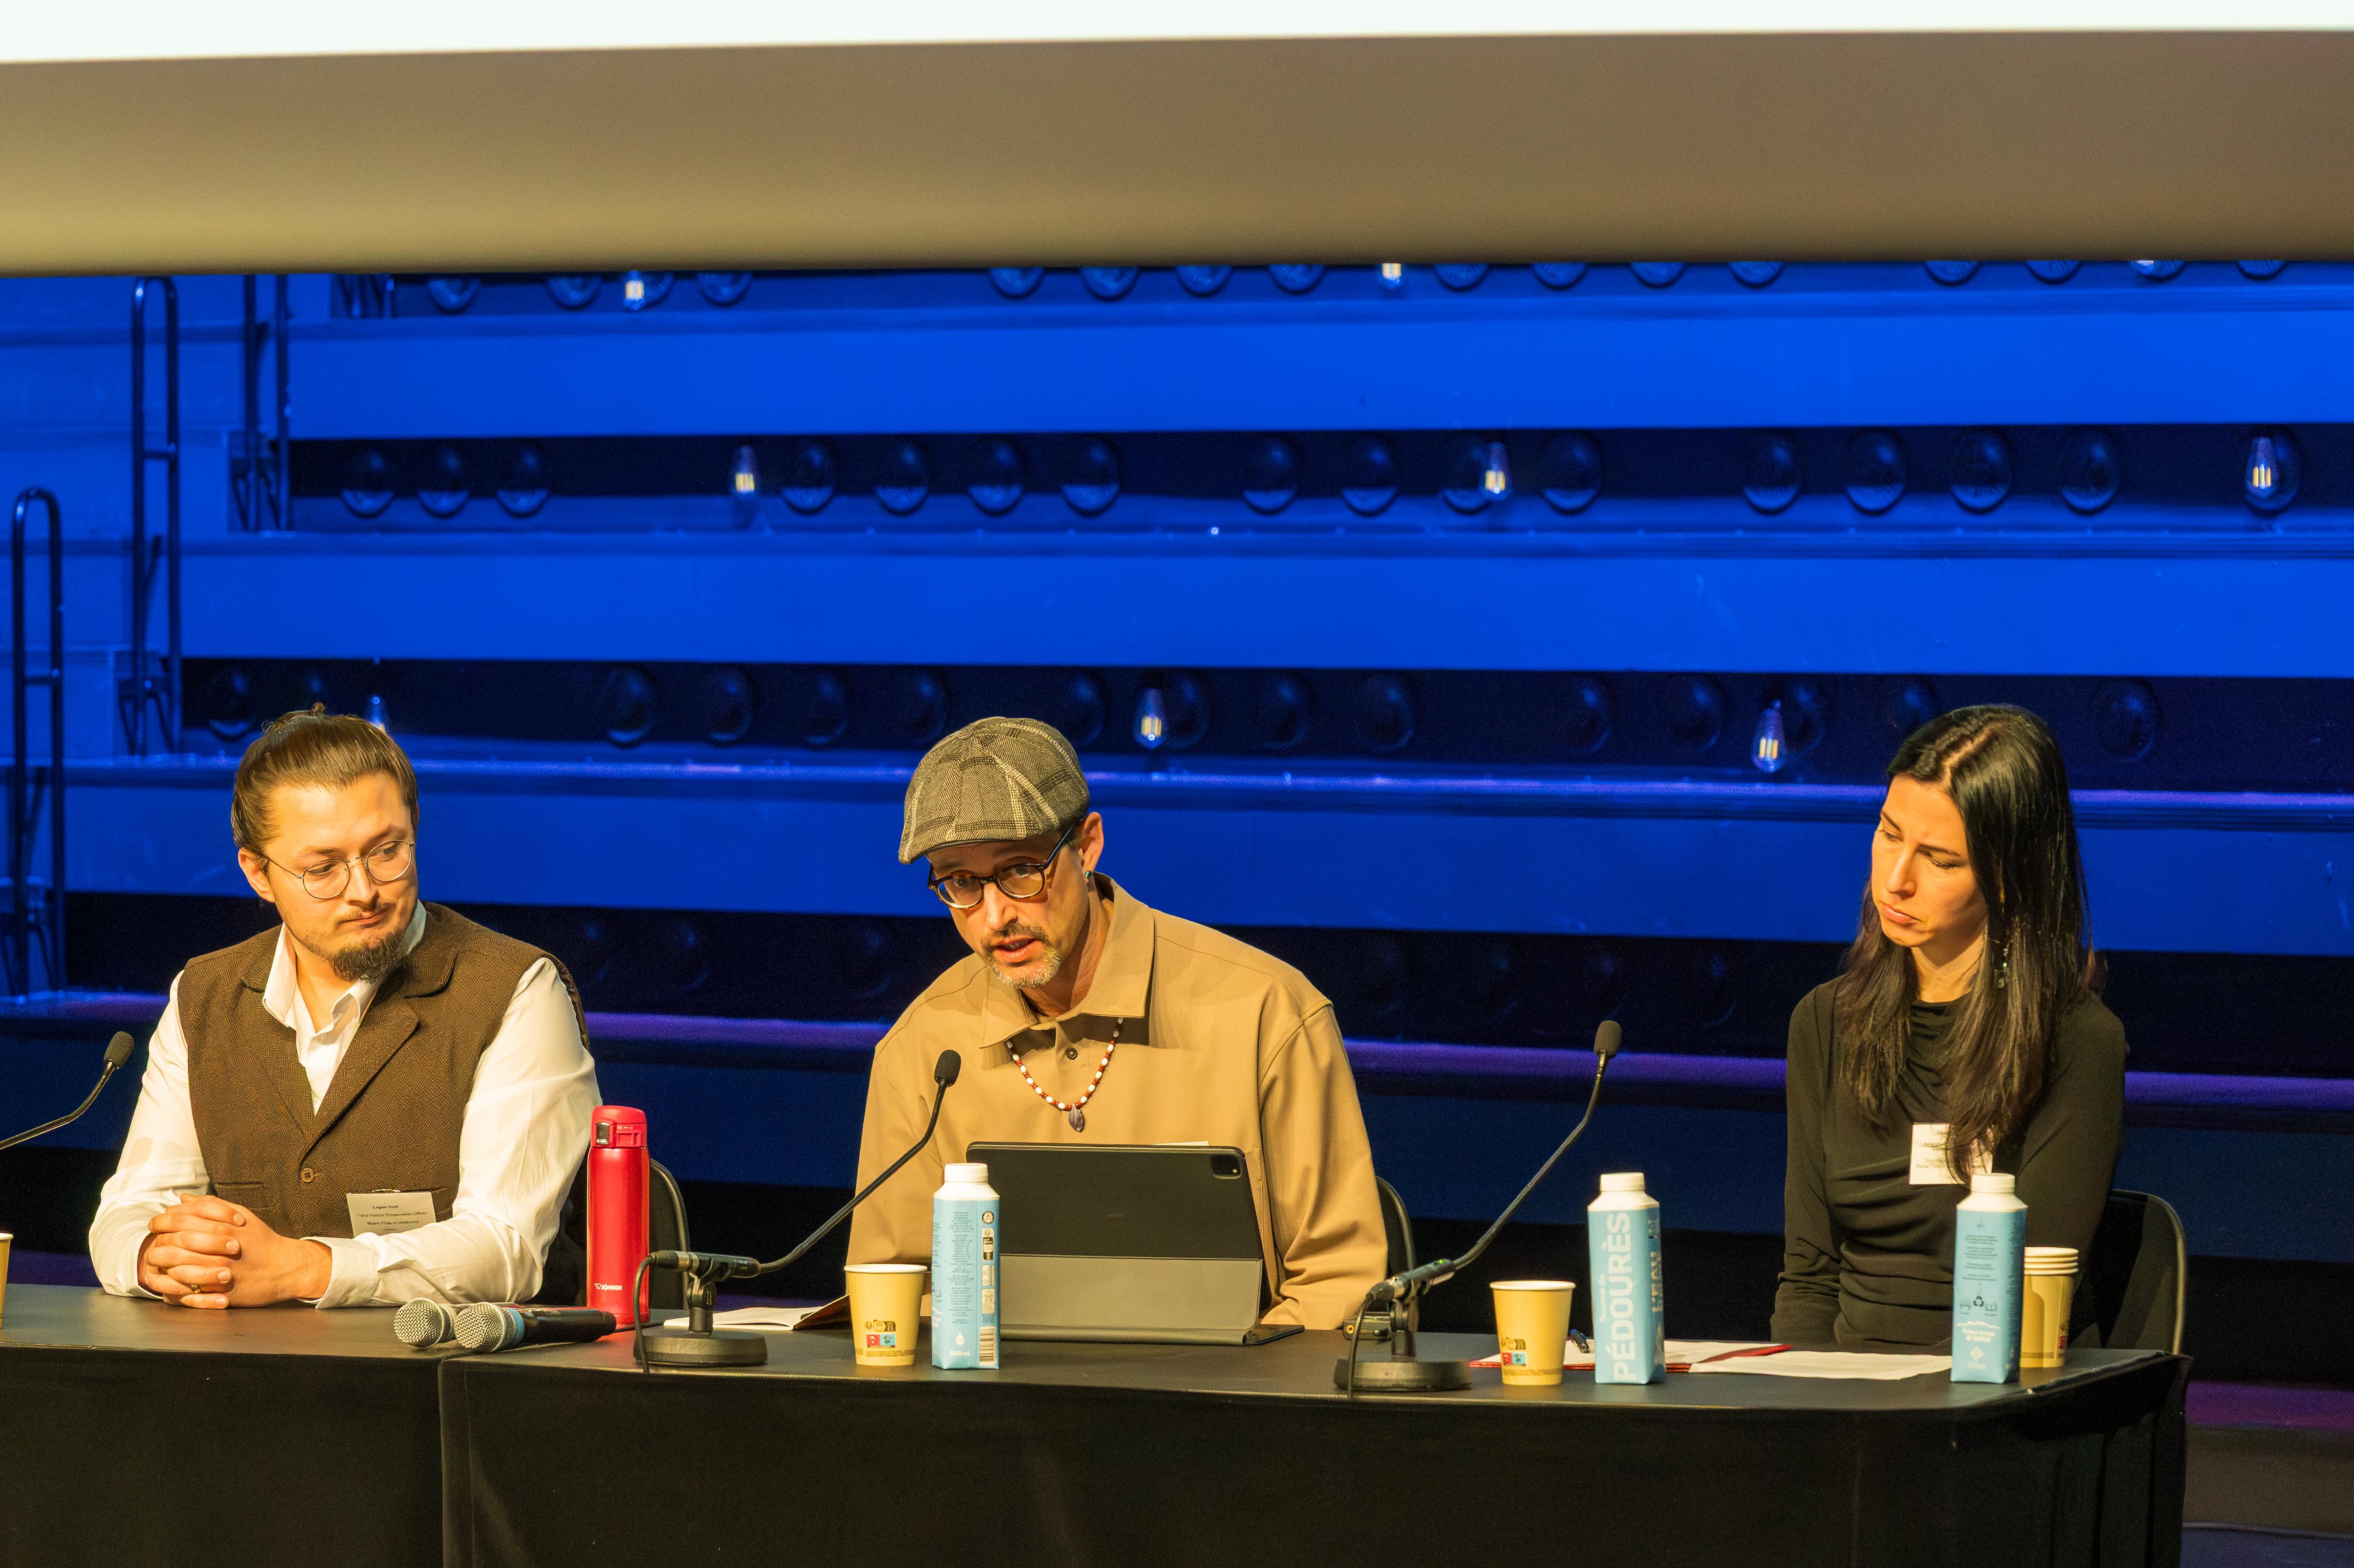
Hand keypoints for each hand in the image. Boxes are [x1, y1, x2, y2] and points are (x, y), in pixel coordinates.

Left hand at [139, 1196, 331, 1307]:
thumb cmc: (262, 1240)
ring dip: (163, 1263)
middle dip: (158, 1241)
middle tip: (152, 1242)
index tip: (154, 1222)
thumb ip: (212, 1206)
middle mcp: (221, 1247)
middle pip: (176, 1242)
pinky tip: (170, 1278)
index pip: (182, 1219)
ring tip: (157, 1261)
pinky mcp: (222, 1292)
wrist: (286, 1268)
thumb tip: (183, 1198)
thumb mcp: (242, 1216)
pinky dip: (175, 1283)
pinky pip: (189, 1289)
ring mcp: (221, 1271)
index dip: (162, 1220)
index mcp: (224, 1227)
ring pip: (178, 1267)